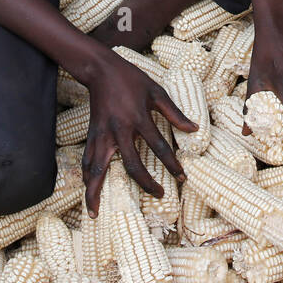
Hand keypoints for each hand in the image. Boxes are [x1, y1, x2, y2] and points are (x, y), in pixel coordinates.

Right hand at [81, 51, 197, 216]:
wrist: (100, 70)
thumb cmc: (131, 79)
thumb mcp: (156, 92)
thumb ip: (175, 112)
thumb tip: (194, 129)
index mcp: (138, 119)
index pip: (159, 147)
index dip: (172, 164)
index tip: (182, 177)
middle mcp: (119, 130)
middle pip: (132, 165)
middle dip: (146, 183)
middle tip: (159, 194)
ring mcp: (102, 134)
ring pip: (98, 168)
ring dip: (96, 191)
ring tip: (96, 212)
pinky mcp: (92, 134)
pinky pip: (88, 160)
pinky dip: (87, 176)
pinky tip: (88, 189)